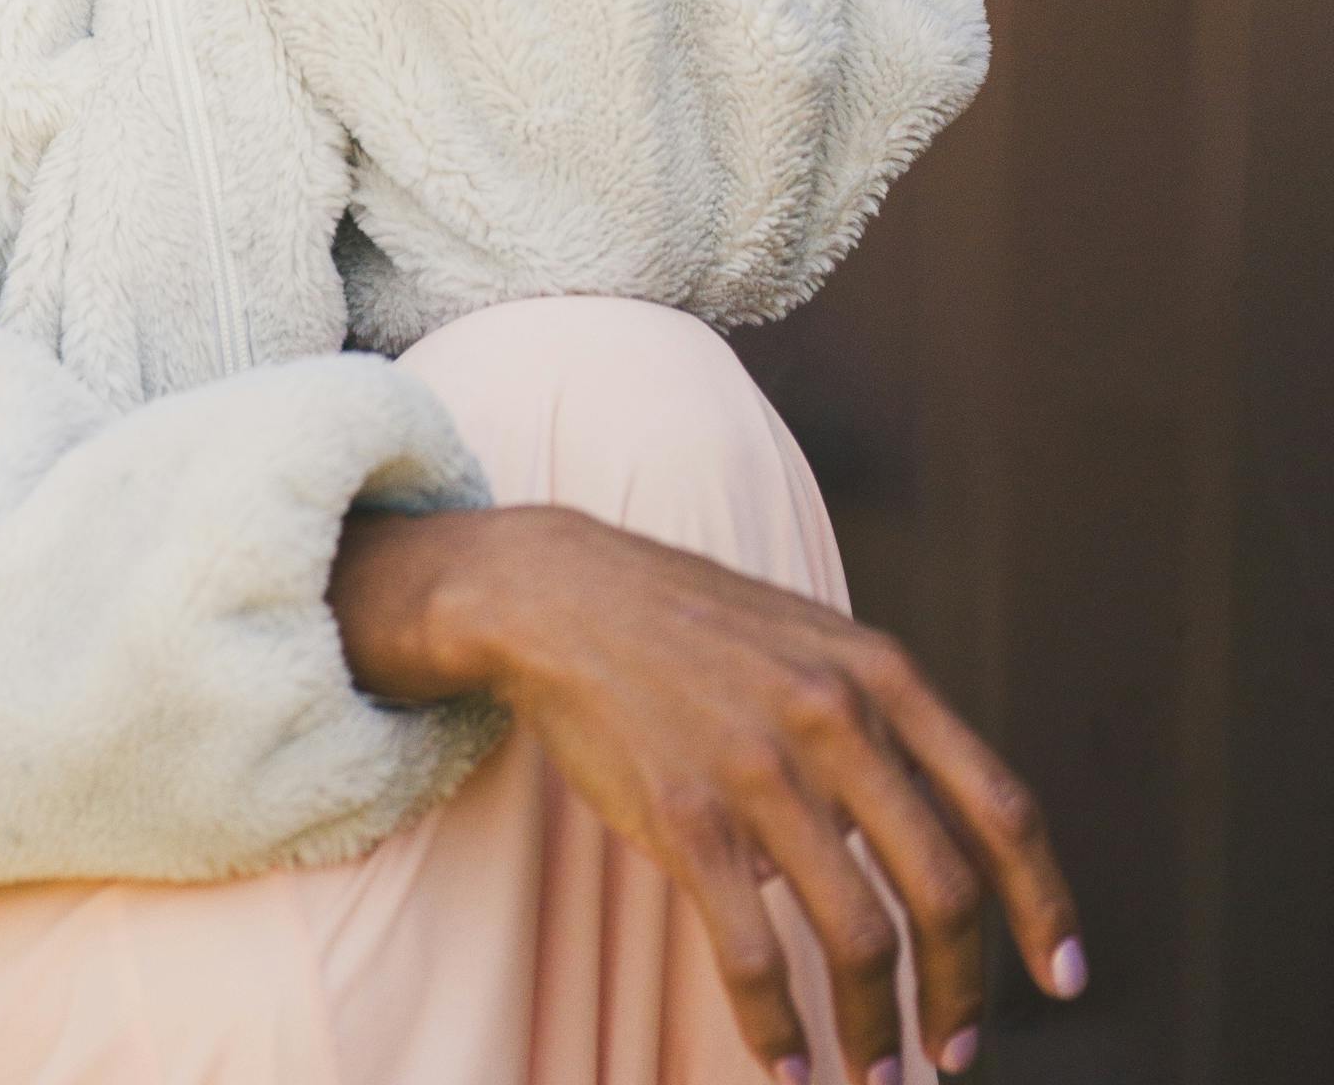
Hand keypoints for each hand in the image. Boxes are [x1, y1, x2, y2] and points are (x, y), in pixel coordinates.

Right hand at [332, 502, 1084, 1083]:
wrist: (567, 594)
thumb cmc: (700, 628)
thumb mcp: (819, 641)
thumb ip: (888, 722)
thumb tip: (953, 840)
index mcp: (884, 675)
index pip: (1002, 809)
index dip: (1045, 907)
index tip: (1062, 980)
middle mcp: (836, 718)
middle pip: (944, 890)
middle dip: (962, 994)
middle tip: (956, 1052)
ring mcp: (760, 768)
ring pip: (859, 936)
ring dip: (877, 1031)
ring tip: (874, 1075)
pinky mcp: (686, 813)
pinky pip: (752, 951)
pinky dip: (778, 1028)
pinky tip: (787, 1064)